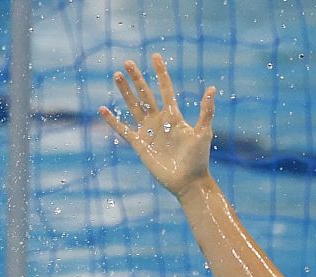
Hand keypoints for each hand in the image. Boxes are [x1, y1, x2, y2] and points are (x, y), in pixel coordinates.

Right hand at [99, 54, 216, 200]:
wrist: (187, 180)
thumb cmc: (198, 157)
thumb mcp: (204, 132)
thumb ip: (206, 111)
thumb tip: (211, 88)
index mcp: (174, 115)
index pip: (165, 89)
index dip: (160, 73)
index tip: (155, 56)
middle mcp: (159, 120)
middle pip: (145, 93)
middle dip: (136, 78)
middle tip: (127, 63)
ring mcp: (148, 131)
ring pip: (133, 106)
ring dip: (125, 92)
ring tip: (116, 77)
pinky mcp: (139, 144)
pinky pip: (123, 130)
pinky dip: (113, 121)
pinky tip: (103, 110)